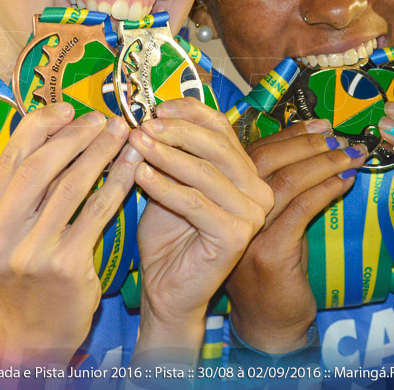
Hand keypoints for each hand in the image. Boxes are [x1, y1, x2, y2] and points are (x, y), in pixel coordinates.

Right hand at [0, 103, 137, 367]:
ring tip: (122, 132)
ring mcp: (29, 253)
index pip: (10, 157)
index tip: (69, 108)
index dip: (41, 125)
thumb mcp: (10, 231)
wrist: (35, 333)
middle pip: (37, 166)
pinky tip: (134, 165)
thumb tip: (57, 126)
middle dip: (74, 135)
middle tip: (102, 118)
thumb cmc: (28, 271)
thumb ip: (24, 187)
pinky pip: (97, 212)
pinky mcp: (65, 266)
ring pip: (70, 186)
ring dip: (100, 152)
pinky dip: (117, 182)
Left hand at [127, 98, 273, 366]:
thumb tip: (150, 113)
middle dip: (177, 131)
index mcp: (245, 171)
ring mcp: (252, 214)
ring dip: (166, 155)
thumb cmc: (166, 235)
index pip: (222, 128)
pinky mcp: (237, 236)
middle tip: (144, 125)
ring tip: (136, 144)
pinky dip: (164, 186)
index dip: (191, 112)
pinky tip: (139, 174)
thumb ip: (169, 151)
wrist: (166, 288)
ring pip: (205, 172)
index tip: (157, 106)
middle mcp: (257, 190)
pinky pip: (195, 203)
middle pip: (218, 146)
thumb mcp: (168, 182)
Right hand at [226, 120, 365, 353]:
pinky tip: (345, 182)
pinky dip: (325, 190)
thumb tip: (315, 152)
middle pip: (264, 159)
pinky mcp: (269, 253)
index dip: (289, 134)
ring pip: (284, 182)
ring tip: (350, 155)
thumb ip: (282, 192)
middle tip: (337, 135)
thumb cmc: (274, 273)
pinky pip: (300, 210)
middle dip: (306, 142)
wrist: (267, 326)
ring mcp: (247, 233)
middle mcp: (229, 210)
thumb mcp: (274, 225)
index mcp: (226, 197)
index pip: (254, 152)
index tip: (319, 123)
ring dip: (323, 163)